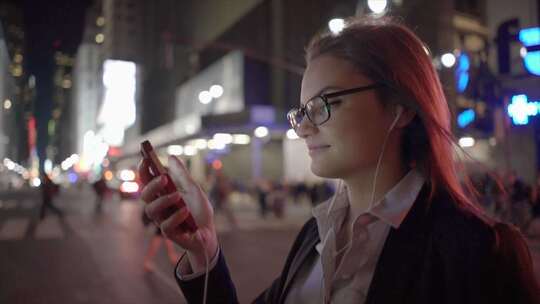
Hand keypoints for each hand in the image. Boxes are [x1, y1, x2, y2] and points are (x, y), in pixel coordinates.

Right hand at [139, 156, 217, 271]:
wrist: (209, 232)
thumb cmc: (198, 211)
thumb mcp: (193, 189)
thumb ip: (181, 175)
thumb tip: (171, 156)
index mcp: (162, 195)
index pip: (147, 182)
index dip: (144, 170)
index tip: (146, 159)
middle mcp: (159, 208)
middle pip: (146, 196)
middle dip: (152, 185)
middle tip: (164, 178)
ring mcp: (162, 221)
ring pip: (151, 210)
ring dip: (164, 200)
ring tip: (178, 196)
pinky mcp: (170, 234)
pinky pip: (166, 226)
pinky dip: (176, 216)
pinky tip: (186, 211)